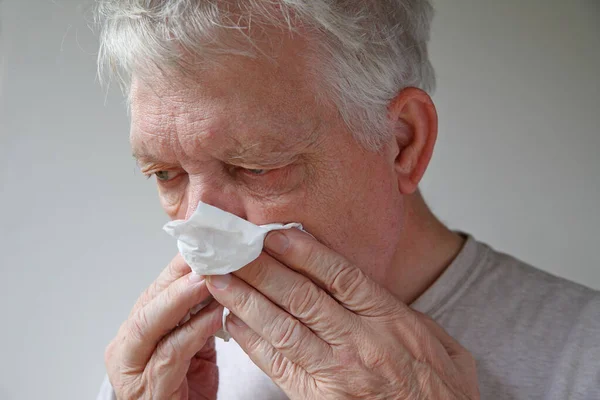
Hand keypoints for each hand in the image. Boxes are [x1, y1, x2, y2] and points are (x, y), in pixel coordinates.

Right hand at [105, 255, 224, 399]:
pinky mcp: (150, 390)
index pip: (156, 291)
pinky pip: (172, 354)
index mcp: (136, 332)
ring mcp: (134, 371)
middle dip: (177, 278)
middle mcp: (128, 348)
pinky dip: (195, 331)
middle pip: (148, 303)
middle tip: (205, 258)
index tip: (204, 244)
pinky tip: (217, 316)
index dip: (178, 267)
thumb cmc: (185, 388)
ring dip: (183, 299)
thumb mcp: (190, 345)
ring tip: (209, 280)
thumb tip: (218, 278)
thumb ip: (196, 316)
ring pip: (150, 325)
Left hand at [206, 230, 479, 399]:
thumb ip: (412, 317)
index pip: (341, 276)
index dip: (304, 251)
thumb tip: (377, 291)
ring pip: (283, 327)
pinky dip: (252, 342)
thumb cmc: (442, 396)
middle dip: (263, 268)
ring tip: (219, 278)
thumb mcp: (446, 347)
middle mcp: (362, 343)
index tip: (276, 233)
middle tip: (233, 246)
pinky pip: (279, 365)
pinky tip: (233, 321)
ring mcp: (338, 373)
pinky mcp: (319, 399)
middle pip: (302, 296)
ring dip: (247, 300)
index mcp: (392, 321)